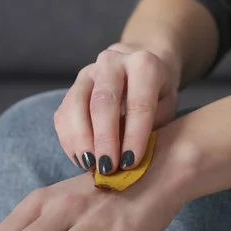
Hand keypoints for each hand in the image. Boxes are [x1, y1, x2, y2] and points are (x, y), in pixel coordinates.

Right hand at [54, 44, 178, 173]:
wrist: (138, 67)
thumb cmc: (157, 93)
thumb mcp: (166, 107)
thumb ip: (151, 127)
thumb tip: (128, 158)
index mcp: (143, 65)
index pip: (139, 103)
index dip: (134, 135)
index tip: (130, 162)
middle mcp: (112, 62)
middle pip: (103, 101)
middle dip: (104, 139)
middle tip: (108, 167)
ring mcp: (87, 73)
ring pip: (76, 106)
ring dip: (81, 141)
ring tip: (91, 166)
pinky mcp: (72, 87)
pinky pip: (63, 115)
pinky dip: (70, 141)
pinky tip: (81, 159)